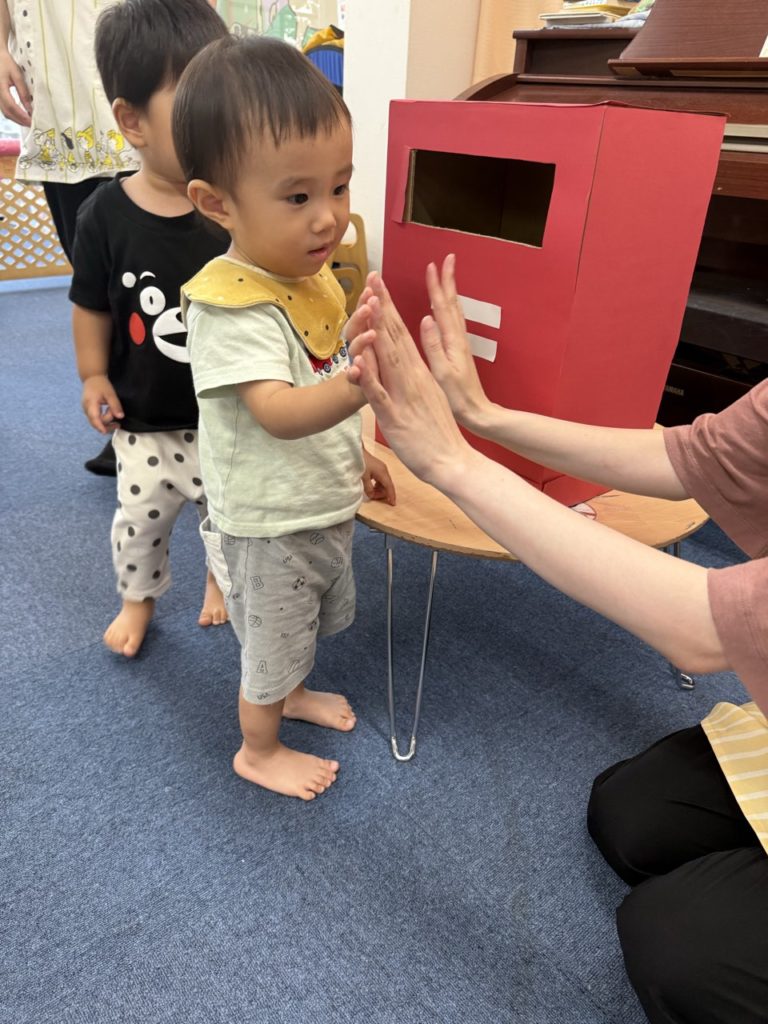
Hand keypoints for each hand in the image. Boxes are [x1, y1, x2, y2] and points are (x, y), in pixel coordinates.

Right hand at [0, 49, 31, 125]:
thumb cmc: (6, 63)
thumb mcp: (17, 75)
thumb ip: (23, 92)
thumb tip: (30, 108)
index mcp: (0, 87)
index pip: (11, 106)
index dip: (21, 115)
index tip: (32, 121)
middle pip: (7, 113)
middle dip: (20, 120)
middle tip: (32, 124)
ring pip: (5, 113)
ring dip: (17, 119)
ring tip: (28, 121)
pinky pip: (4, 109)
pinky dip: (13, 115)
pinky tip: (21, 115)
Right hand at [81, 375, 123, 433]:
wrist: (92, 378)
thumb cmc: (101, 385)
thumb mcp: (110, 394)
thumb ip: (115, 405)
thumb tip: (120, 417)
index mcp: (90, 404)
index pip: (94, 418)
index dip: (100, 426)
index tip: (105, 432)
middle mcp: (86, 408)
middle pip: (94, 422)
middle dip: (106, 425)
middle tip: (118, 424)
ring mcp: (86, 410)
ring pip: (94, 421)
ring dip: (105, 423)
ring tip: (116, 422)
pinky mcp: (88, 410)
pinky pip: (94, 418)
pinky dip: (102, 420)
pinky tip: (109, 417)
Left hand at [348, 275, 471, 488]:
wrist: (454, 460)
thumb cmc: (439, 432)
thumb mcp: (429, 396)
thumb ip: (418, 375)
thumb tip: (412, 357)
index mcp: (419, 372)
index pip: (401, 332)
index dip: (388, 307)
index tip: (379, 283)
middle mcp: (412, 378)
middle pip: (394, 336)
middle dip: (382, 306)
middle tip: (372, 277)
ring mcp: (404, 396)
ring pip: (387, 358)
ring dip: (376, 331)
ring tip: (366, 304)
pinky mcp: (395, 417)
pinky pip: (378, 395)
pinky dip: (369, 378)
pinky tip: (358, 361)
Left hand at [361, 446, 395, 504]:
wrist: (356, 451)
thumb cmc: (360, 463)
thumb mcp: (363, 477)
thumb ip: (368, 488)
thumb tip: (372, 495)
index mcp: (382, 473)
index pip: (389, 487)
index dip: (391, 496)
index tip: (393, 504)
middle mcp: (384, 470)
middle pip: (387, 485)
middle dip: (383, 493)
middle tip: (374, 497)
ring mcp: (381, 468)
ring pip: (384, 482)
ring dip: (380, 489)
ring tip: (371, 492)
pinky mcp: (377, 467)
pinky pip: (380, 479)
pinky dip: (377, 484)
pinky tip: (371, 486)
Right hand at [421, 254, 489, 429]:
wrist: (478, 413)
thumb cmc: (457, 397)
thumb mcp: (442, 372)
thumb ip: (433, 345)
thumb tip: (427, 318)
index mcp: (452, 341)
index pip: (443, 306)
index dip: (437, 285)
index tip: (433, 265)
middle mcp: (458, 338)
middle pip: (451, 303)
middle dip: (446, 281)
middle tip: (445, 260)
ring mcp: (460, 345)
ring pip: (454, 311)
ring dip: (448, 292)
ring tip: (445, 278)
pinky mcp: (459, 352)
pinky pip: (453, 323)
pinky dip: (448, 310)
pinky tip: (444, 311)